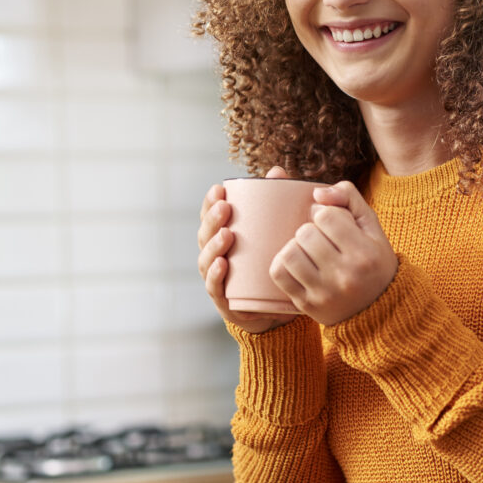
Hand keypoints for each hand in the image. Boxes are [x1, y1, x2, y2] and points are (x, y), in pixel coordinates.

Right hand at [197, 166, 293, 333]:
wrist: (276, 310)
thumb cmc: (271, 265)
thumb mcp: (276, 234)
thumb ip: (276, 203)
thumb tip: (277, 171)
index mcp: (222, 239)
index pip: (209, 218)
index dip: (209, 203)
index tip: (219, 189)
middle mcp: (214, 258)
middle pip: (205, 235)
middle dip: (212, 220)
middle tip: (225, 208)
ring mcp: (216, 279)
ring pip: (206, 260)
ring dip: (213, 246)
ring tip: (227, 234)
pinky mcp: (225, 301)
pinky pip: (215, 287)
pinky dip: (215, 275)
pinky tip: (223, 265)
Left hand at [271, 181, 397, 325]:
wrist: (378, 310)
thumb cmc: (373, 261)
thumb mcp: (371, 226)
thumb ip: (349, 197)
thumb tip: (316, 193)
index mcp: (365, 253)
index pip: (325, 216)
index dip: (324, 213)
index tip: (331, 223)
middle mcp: (345, 275)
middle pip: (305, 233)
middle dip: (310, 230)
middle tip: (320, 238)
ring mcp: (325, 293)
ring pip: (289, 252)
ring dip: (295, 246)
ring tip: (307, 250)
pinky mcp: (307, 304)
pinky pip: (279, 274)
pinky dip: (282, 263)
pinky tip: (296, 263)